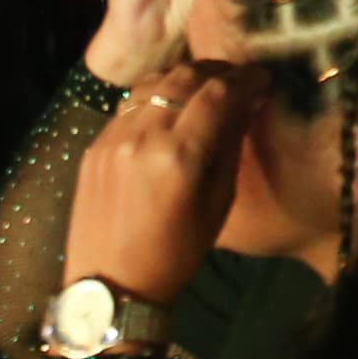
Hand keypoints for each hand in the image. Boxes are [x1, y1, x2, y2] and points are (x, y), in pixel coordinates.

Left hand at [64, 62, 252, 309]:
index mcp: (179, 155)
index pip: (218, 93)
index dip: (245, 79)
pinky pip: (128, 104)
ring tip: (201, 87)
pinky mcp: (94, 145)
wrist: (110, 287)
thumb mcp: (218, 205)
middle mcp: (142, 135)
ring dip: (182, 77)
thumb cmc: (175, 254)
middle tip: (236, 79)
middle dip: (216, 71)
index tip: (262, 78)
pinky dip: (153, 97)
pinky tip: (166, 109)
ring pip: (152, 82)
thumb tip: (245, 105)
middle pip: (184, 77)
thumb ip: (230, 147)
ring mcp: (112, 137)